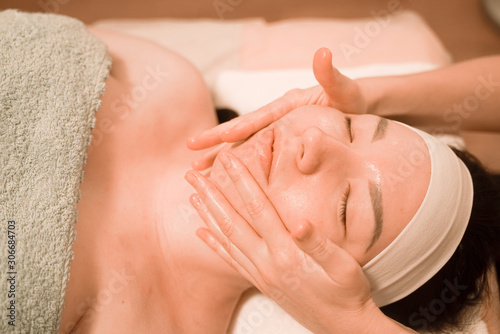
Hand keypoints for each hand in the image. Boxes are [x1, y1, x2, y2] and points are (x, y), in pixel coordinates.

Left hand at [184, 152, 385, 333]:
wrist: (342, 328)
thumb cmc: (347, 293)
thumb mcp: (343, 267)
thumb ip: (319, 245)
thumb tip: (301, 223)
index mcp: (287, 252)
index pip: (258, 208)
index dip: (241, 181)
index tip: (227, 159)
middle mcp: (267, 262)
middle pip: (232, 221)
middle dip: (212, 194)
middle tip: (192, 174)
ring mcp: (261, 274)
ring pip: (226, 239)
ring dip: (208, 215)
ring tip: (192, 195)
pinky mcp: (260, 283)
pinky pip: (230, 260)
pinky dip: (214, 244)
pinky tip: (202, 233)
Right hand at [187, 48, 367, 169]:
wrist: (359, 108)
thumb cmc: (353, 100)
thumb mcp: (344, 90)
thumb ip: (330, 75)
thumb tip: (323, 52)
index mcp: (285, 106)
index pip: (254, 120)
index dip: (232, 130)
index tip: (208, 141)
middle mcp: (276, 117)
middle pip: (241, 133)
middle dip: (215, 146)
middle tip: (191, 160)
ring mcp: (277, 130)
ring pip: (245, 146)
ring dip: (222, 159)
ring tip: (200, 172)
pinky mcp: (282, 142)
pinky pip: (258, 154)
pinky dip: (242, 166)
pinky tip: (230, 180)